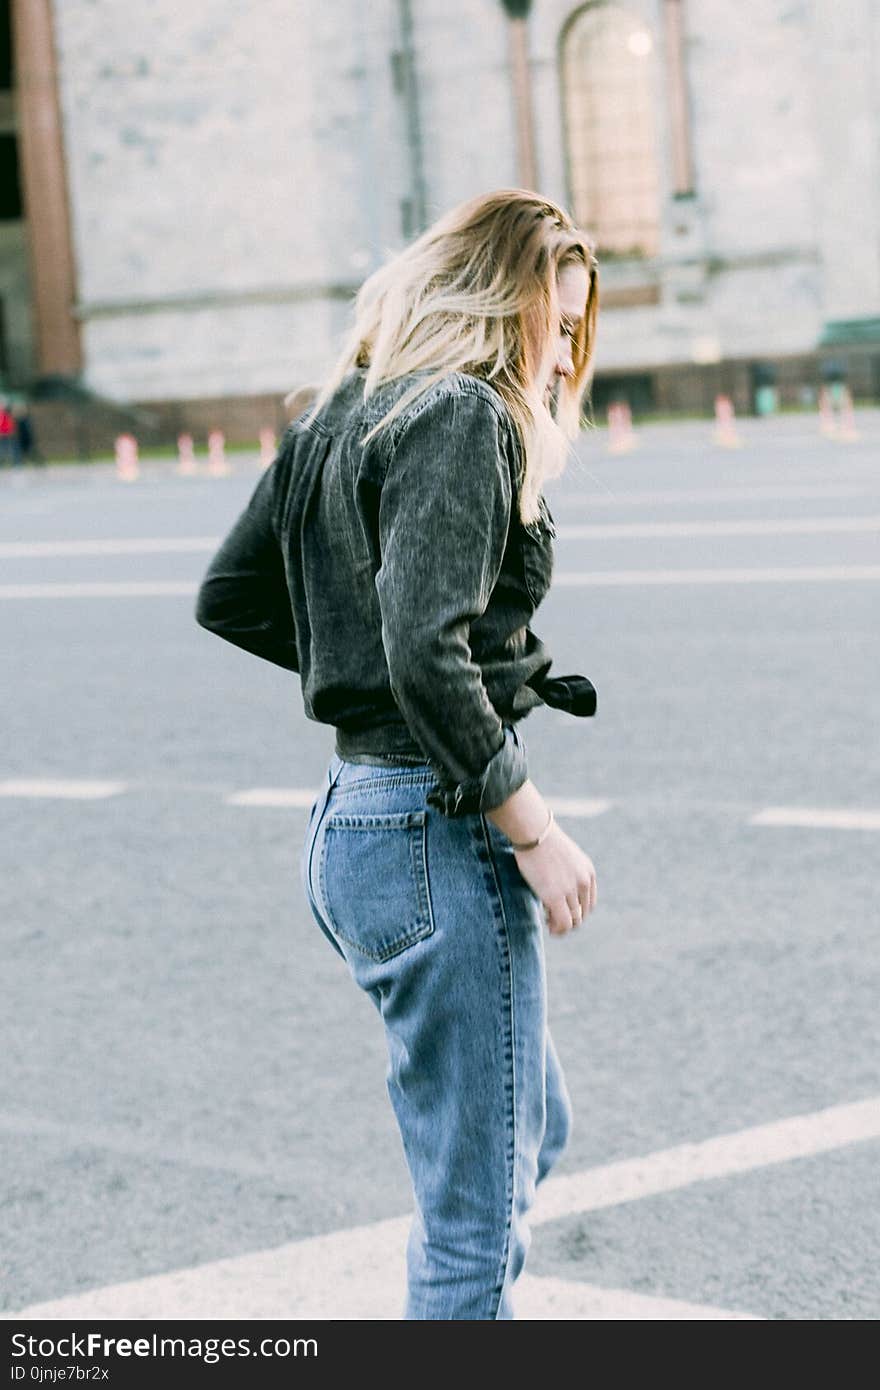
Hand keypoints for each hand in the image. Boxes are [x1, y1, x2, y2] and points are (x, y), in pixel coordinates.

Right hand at [512, 820, 597, 935]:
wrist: (534, 832)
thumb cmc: (542, 840)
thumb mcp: (564, 856)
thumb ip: (567, 873)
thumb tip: (556, 890)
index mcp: (588, 872)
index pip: (589, 902)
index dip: (576, 911)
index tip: (562, 911)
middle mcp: (584, 882)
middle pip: (583, 913)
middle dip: (569, 919)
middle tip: (552, 919)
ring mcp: (571, 890)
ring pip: (574, 921)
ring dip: (562, 926)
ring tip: (550, 925)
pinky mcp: (555, 897)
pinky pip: (563, 923)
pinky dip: (558, 930)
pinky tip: (548, 926)